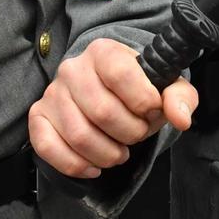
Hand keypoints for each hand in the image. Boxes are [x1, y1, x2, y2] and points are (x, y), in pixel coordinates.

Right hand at [30, 38, 197, 177]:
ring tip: (120, 151)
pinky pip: (47, 147)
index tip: (153, 112)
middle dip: (129, 133)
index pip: (122, 75)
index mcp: (104, 52)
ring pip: (79, 135)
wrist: (110, 92)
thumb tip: (180, 118)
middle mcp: (72, 68)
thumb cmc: (139, 90)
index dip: (144, 102)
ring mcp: (52, 93)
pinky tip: (94, 167)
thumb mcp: (166, 87)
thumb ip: (180, 98)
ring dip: (108, 154)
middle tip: (138, 135)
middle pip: (102, 112)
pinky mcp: (38, 117)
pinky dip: (75, 164)